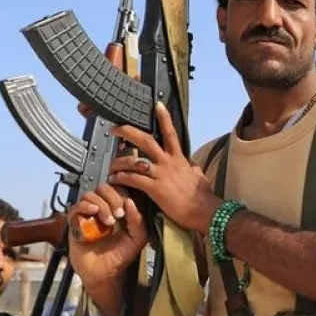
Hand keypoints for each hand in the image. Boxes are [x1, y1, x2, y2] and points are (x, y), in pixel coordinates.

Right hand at [67, 180, 151, 306]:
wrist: (104, 274)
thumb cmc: (120, 256)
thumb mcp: (137, 239)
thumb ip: (138, 220)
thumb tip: (130, 202)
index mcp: (118, 209)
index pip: (118, 189)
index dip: (122, 194)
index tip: (127, 208)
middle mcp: (102, 209)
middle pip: (104, 188)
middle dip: (113, 198)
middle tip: (118, 215)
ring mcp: (88, 214)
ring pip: (90, 195)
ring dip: (101, 205)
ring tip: (108, 221)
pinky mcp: (75, 222)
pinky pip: (76, 207)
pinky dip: (85, 206)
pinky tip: (93, 214)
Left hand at [108, 103, 220, 234]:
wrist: (204, 210)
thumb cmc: (202, 196)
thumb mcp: (198, 176)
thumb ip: (192, 168)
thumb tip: (192, 165)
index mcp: (178, 158)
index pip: (170, 133)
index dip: (164, 117)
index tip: (157, 104)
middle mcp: (168, 162)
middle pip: (146, 141)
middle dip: (128, 132)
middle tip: (115, 128)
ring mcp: (161, 175)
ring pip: (134, 161)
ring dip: (119, 162)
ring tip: (111, 165)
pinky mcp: (155, 189)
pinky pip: (133, 180)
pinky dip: (121, 178)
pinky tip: (114, 179)